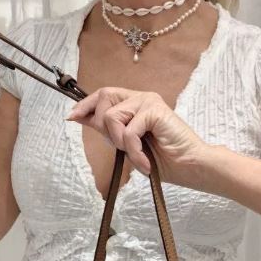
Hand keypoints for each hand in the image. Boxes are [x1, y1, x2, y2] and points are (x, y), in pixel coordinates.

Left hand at [66, 87, 206, 184]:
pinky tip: (145, 162)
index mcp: (135, 103)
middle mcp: (141, 97)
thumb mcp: (127, 144)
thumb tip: (78, 116)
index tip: (71, 117)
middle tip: (120, 145)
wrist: (190, 166)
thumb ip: (108, 129)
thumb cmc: (163, 158)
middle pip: (104, 96)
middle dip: (103, 124)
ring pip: (112, 117)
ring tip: (137, 155)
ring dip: (120, 143)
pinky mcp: (155, 109)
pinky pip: (128, 131)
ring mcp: (148, 101)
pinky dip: (134, 151)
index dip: (85, 104)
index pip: (104, 94)